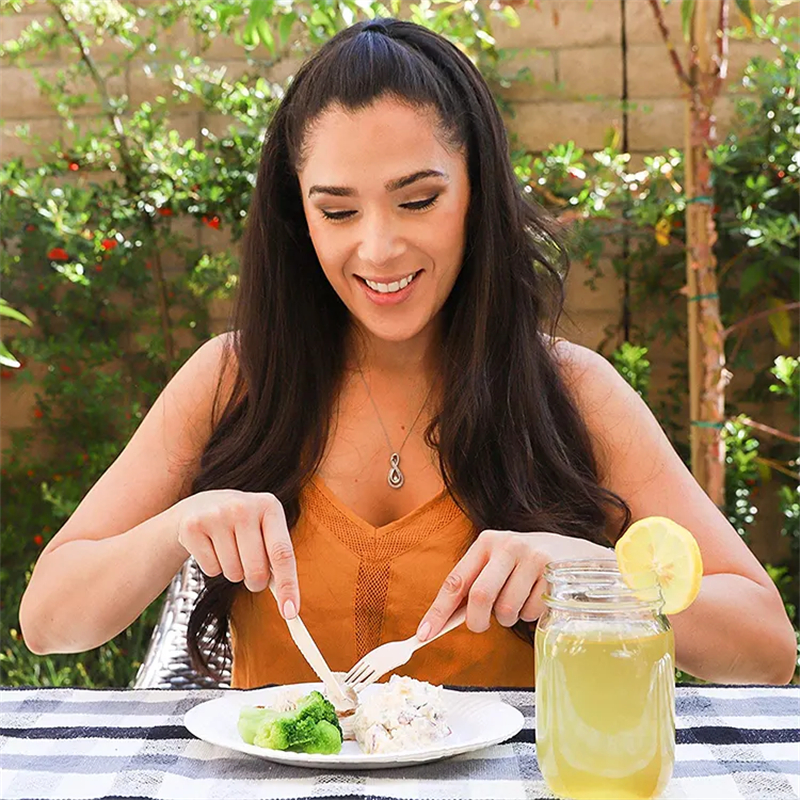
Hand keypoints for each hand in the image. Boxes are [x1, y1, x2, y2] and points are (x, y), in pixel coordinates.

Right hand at [175, 489, 298, 617]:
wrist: (203, 506)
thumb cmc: (244, 526)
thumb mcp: (265, 530)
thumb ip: (278, 560)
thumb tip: (289, 604)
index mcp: (270, 506)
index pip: (283, 553)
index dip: (288, 585)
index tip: (290, 612)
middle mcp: (243, 506)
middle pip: (257, 569)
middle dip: (256, 581)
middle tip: (252, 573)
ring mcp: (216, 515)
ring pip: (232, 573)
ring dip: (234, 572)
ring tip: (229, 550)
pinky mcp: (193, 527)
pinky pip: (211, 570)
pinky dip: (214, 568)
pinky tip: (212, 547)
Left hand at [416, 530, 611, 639]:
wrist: (578, 555)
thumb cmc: (527, 565)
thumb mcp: (499, 563)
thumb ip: (475, 584)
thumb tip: (443, 620)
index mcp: (486, 542)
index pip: (456, 580)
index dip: (438, 610)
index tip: (424, 634)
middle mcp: (508, 545)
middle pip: (481, 597)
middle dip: (478, 621)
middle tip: (482, 625)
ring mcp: (533, 557)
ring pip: (507, 609)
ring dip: (510, 618)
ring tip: (519, 601)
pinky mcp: (555, 574)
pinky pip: (531, 612)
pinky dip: (531, 615)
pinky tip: (539, 597)